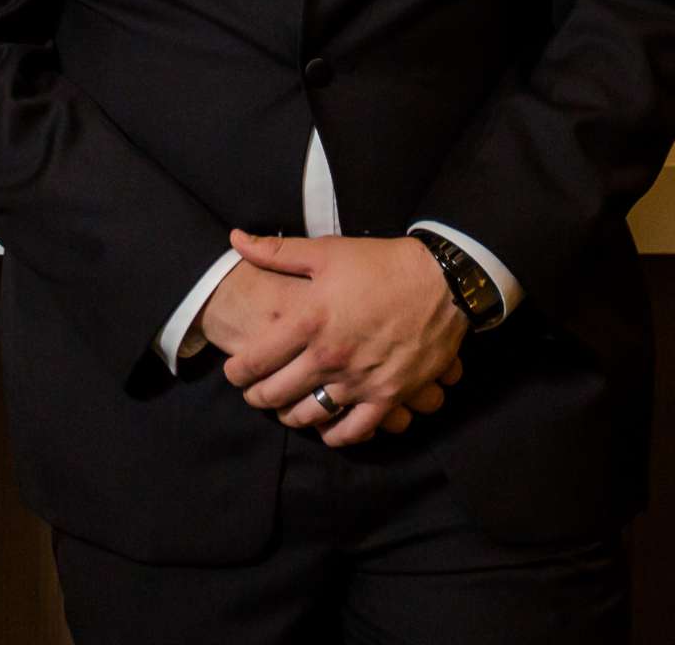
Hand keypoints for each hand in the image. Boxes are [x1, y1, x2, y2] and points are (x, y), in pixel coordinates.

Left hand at [218, 232, 468, 447]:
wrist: (441, 282)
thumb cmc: (380, 264)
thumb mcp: (325, 251)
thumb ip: (276, 251)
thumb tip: (235, 239)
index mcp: (308, 321)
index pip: (256, 360)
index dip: (237, 371)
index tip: (233, 372)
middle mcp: (329, 357)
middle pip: (276, 393)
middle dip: (257, 397)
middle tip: (253, 394)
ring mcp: (359, 380)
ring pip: (310, 415)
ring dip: (290, 417)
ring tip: (285, 410)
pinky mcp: (389, 395)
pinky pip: (355, 430)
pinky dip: (336, 435)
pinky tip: (327, 429)